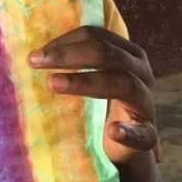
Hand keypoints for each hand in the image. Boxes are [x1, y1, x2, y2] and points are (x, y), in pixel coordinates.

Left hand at [27, 26, 159, 163]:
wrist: (122, 144)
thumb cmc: (100, 103)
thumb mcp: (89, 76)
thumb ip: (71, 61)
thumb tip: (33, 53)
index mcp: (126, 53)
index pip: (96, 36)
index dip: (65, 41)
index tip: (36, 53)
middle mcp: (140, 72)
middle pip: (108, 55)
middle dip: (68, 56)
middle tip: (36, 61)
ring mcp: (147, 103)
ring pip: (123, 84)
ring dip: (86, 82)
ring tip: (53, 83)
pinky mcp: (147, 134)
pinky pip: (143, 133)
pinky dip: (128, 132)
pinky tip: (113, 131)